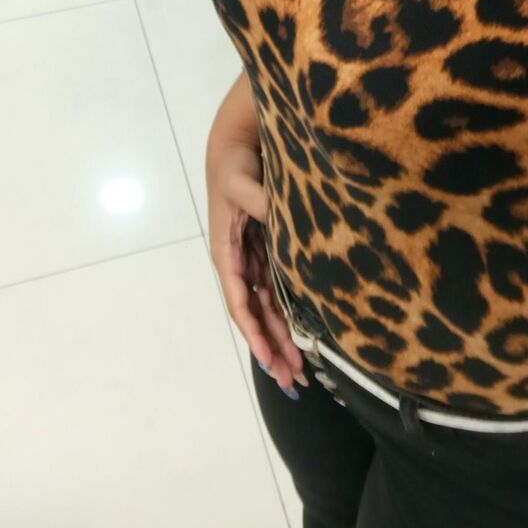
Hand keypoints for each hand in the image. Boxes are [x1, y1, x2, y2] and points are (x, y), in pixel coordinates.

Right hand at [206, 137, 306, 391]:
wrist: (237, 146)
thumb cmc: (234, 165)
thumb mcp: (241, 180)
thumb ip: (257, 200)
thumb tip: (275, 217)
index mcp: (227, 253)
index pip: (241, 302)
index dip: (255, 332)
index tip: (270, 359)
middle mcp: (239, 263)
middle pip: (256, 315)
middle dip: (272, 349)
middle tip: (293, 381)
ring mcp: (253, 260)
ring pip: (268, 309)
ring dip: (280, 340)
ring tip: (299, 373)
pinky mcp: (268, 253)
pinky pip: (276, 293)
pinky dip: (286, 317)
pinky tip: (300, 338)